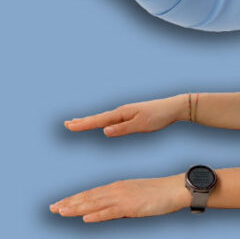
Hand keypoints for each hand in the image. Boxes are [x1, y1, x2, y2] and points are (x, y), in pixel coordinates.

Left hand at [50, 174, 188, 221]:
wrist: (174, 189)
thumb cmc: (157, 195)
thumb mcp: (134, 200)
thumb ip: (119, 207)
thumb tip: (105, 215)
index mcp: (117, 187)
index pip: (90, 194)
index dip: (74, 199)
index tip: (59, 204)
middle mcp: (116, 190)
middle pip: (89, 197)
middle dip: (69, 203)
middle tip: (51, 208)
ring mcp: (123, 198)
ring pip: (95, 203)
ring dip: (77, 208)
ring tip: (61, 211)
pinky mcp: (131, 206)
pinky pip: (111, 212)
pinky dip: (97, 215)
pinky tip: (86, 218)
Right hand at [65, 95, 184, 136]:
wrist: (173, 107)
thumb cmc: (159, 117)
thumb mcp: (141, 125)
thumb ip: (122, 129)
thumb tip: (104, 131)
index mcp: (122, 113)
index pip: (99, 120)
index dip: (83, 124)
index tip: (69, 126)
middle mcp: (121, 111)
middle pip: (98, 118)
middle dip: (82, 121)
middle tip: (66, 124)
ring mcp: (125, 112)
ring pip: (103, 118)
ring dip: (90, 120)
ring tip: (77, 122)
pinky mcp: (131, 115)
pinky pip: (111, 118)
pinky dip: (102, 120)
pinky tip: (102, 123)